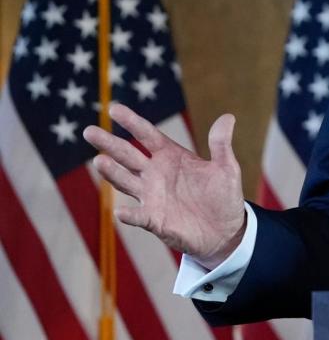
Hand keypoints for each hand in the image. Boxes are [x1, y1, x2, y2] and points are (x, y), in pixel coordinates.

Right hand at [83, 102, 245, 268]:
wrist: (225, 231)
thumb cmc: (223, 196)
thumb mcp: (226, 168)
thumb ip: (221, 145)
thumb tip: (227, 117)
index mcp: (171, 156)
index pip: (147, 135)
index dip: (132, 122)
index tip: (114, 108)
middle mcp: (155, 174)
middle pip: (127, 155)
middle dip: (109, 143)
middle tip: (89, 131)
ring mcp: (152, 196)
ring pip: (126, 181)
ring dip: (112, 173)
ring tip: (99, 161)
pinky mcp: (155, 220)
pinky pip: (138, 216)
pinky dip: (129, 214)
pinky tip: (120, 212)